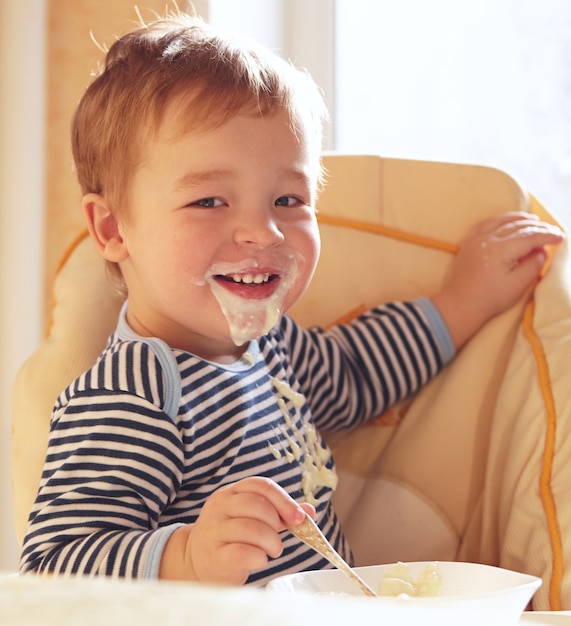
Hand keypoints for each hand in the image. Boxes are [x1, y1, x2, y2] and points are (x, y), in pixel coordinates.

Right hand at [159, 476, 313, 584]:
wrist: (197, 561)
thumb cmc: (231, 537)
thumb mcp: (253, 519)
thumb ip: (280, 513)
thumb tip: (308, 510)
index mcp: (230, 493)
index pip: (260, 485)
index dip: (283, 500)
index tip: (299, 517)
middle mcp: (219, 507)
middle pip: (257, 505)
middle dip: (277, 523)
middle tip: (280, 538)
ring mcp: (213, 530)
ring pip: (252, 529)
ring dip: (271, 542)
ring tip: (272, 550)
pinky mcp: (214, 556)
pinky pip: (242, 553)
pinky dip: (259, 558)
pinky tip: (259, 560)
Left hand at [431, 212, 563, 348]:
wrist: (459, 304)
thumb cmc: (489, 298)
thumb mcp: (518, 285)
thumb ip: (533, 265)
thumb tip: (541, 250)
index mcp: (501, 249)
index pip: (530, 236)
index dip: (548, 235)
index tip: (561, 237)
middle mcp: (487, 239)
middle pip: (518, 226)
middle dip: (538, 227)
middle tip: (553, 231)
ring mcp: (475, 238)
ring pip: (502, 221)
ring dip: (520, 219)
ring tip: (535, 220)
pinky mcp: (468, 242)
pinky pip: (486, 223)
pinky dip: (501, 219)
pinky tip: (508, 221)